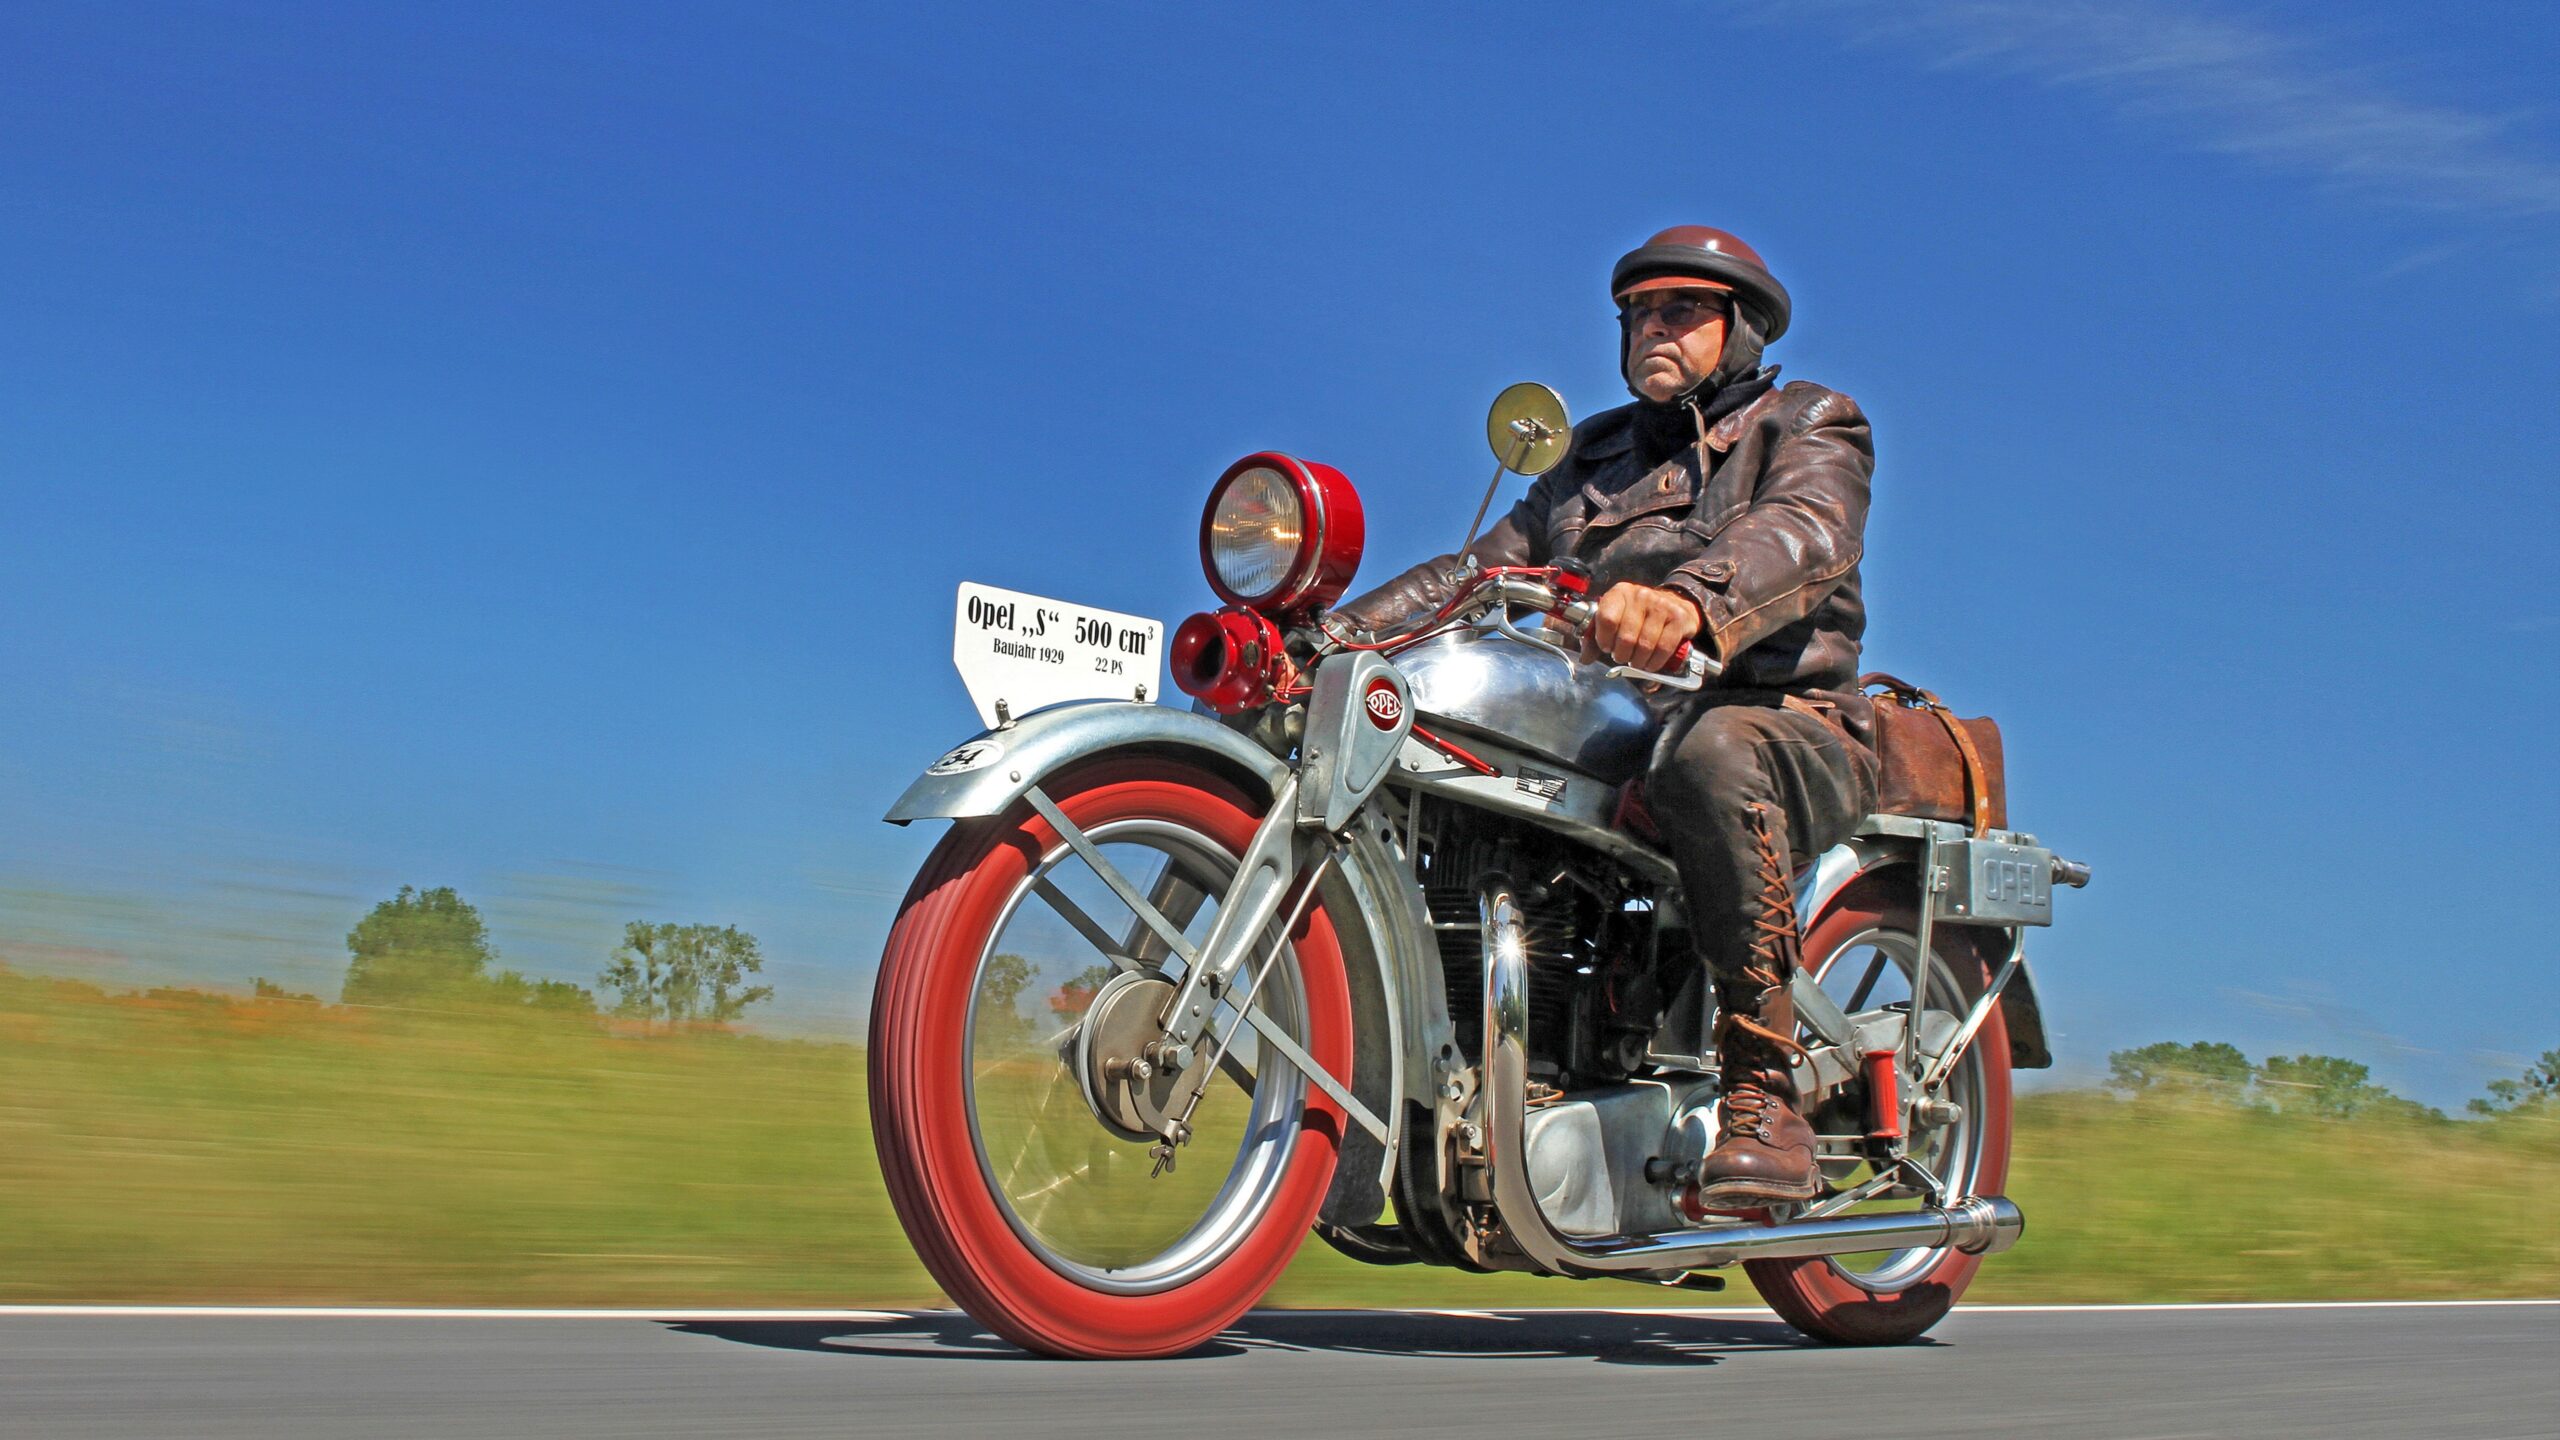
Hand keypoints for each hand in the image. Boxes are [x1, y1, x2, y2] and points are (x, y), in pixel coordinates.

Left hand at [1580, 582, 1700, 672]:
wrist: (1675, 604)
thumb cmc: (1639, 616)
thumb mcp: (1615, 619)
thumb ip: (1596, 637)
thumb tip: (1585, 659)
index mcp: (1620, 593)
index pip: (1606, 618)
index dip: (1603, 639)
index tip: (1606, 647)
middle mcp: (1640, 595)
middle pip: (1626, 636)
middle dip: (1622, 654)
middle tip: (1623, 656)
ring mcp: (1661, 605)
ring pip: (1645, 645)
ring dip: (1638, 661)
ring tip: (1636, 661)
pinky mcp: (1678, 618)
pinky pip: (1663, 648)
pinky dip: (1654, 662)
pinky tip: (1649, 664)